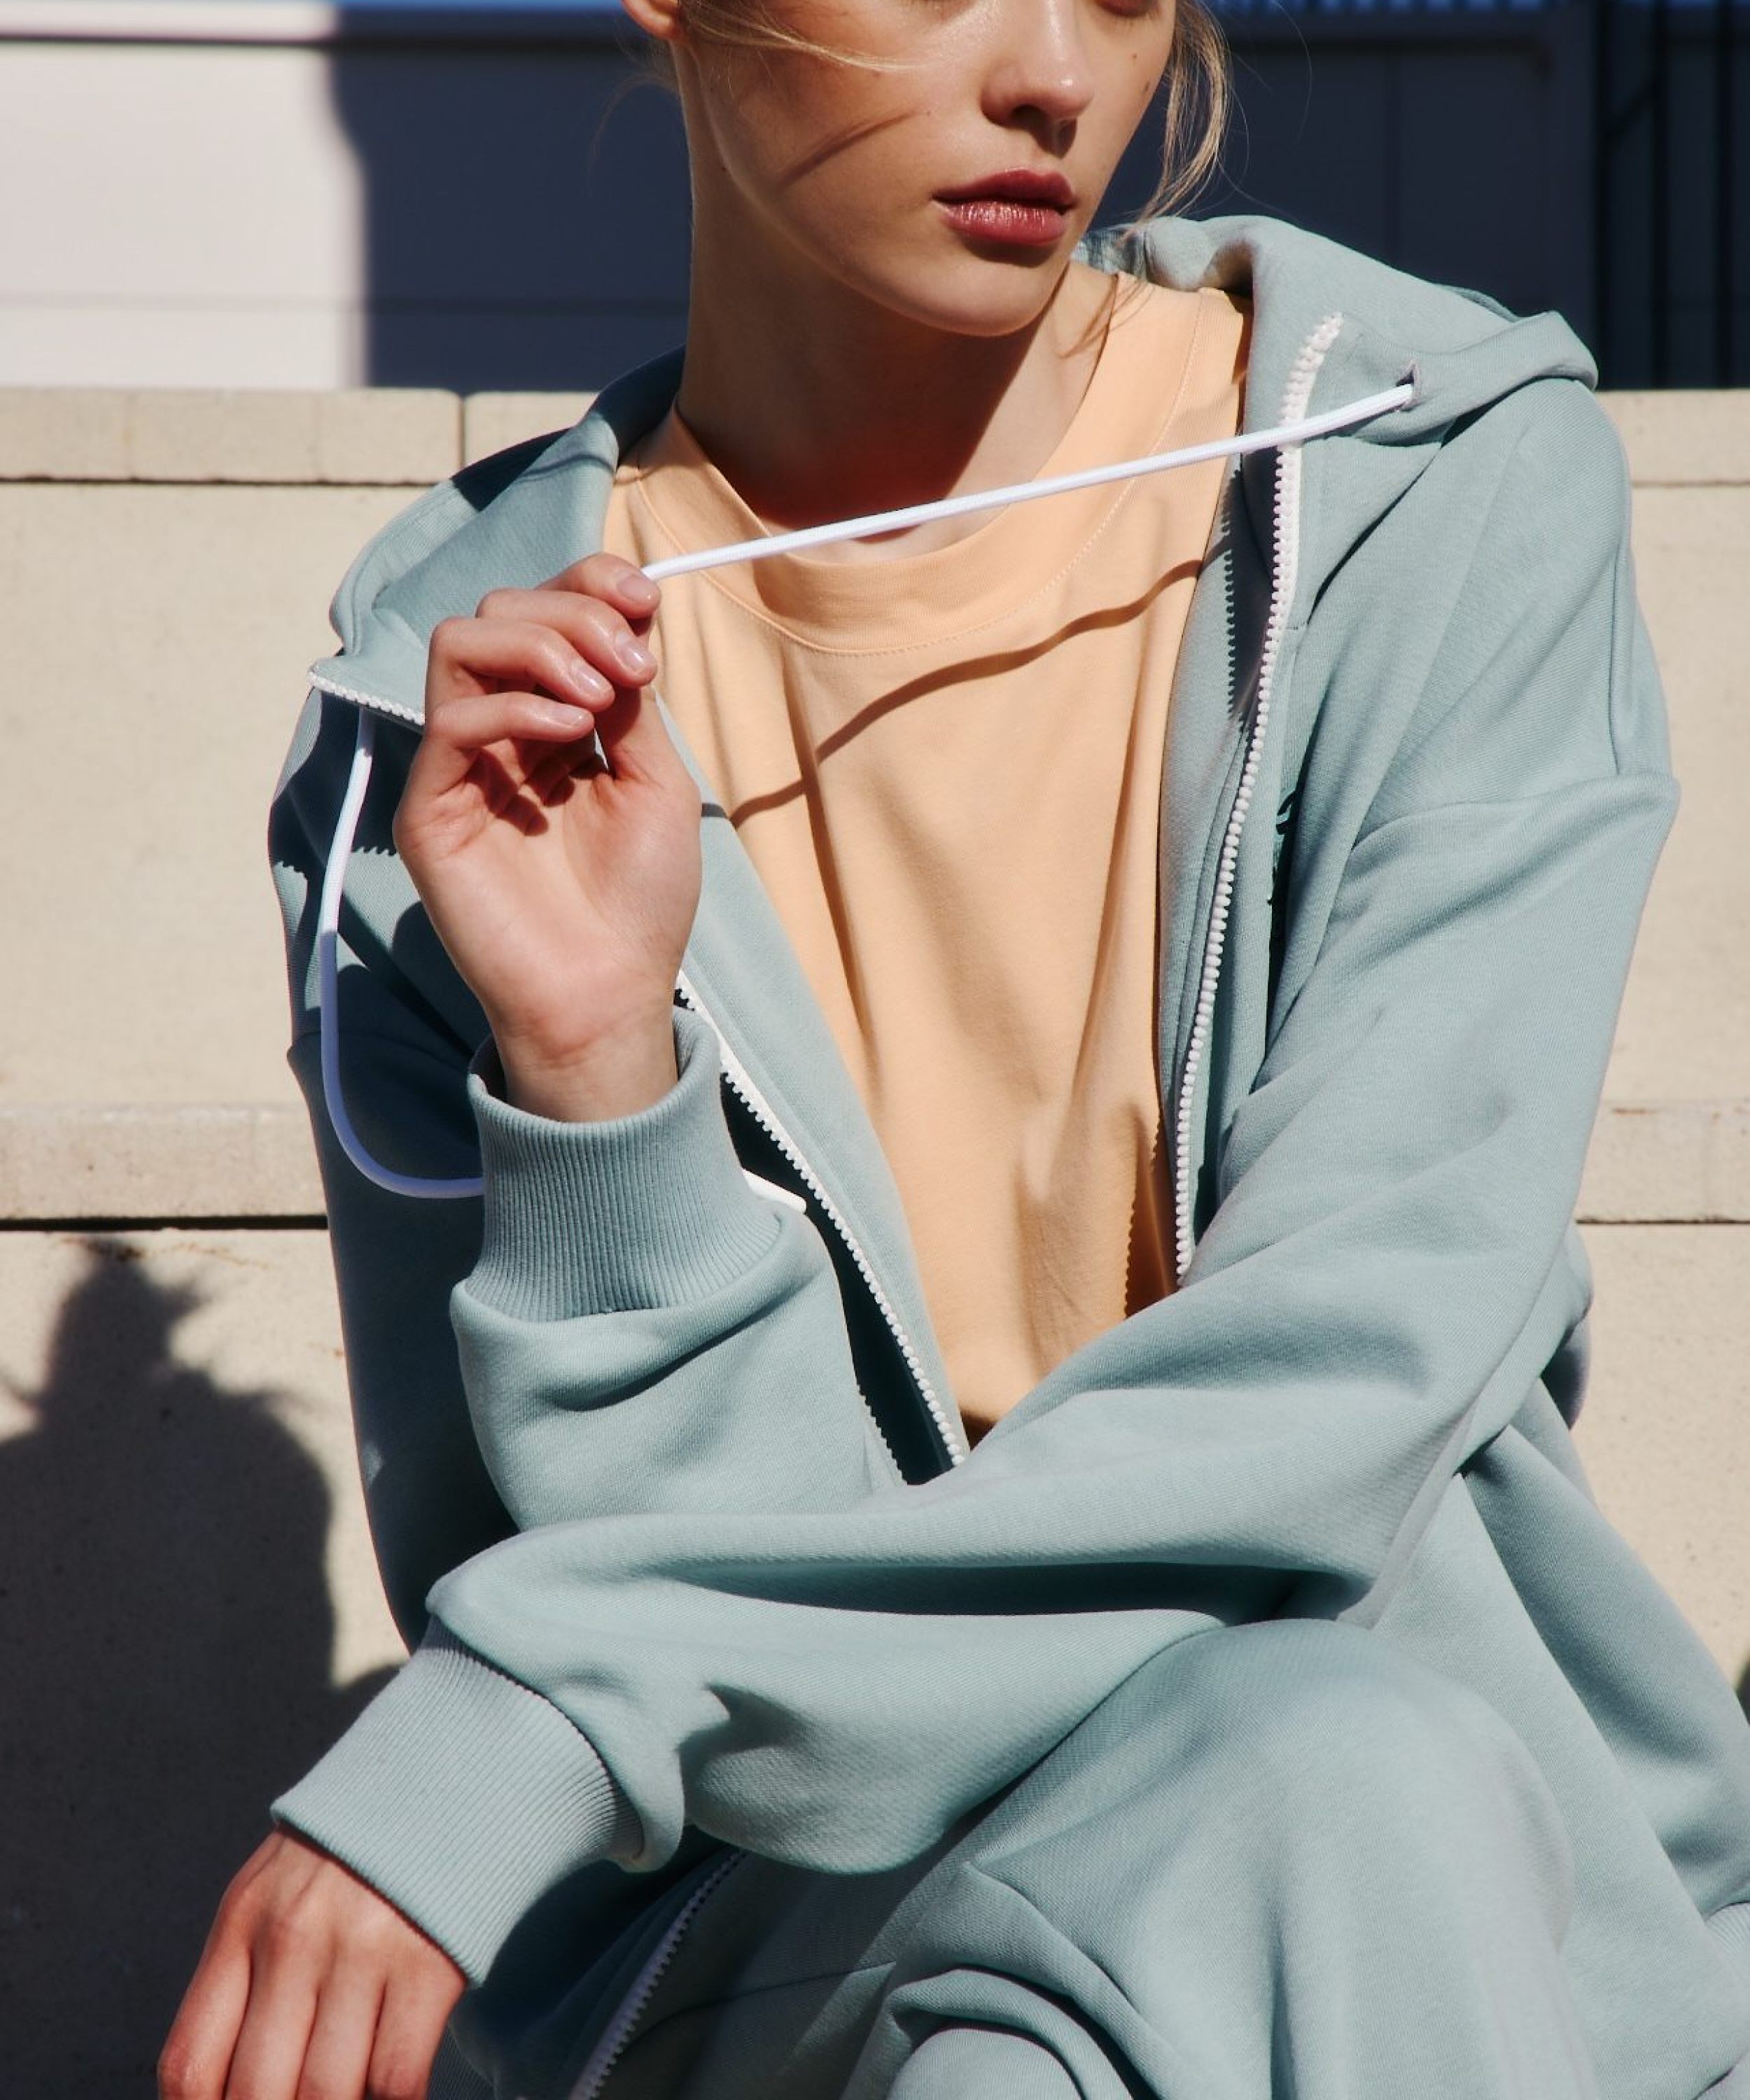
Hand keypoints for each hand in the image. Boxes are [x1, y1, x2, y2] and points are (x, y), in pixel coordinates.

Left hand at [159, 1829, 464, 2099]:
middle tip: (296, 2098)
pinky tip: (391, 2089)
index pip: (190, 2065)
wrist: (441, 1775)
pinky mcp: (427, 1965)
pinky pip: (396, 2078)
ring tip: (345, 2088)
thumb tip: (223, 2089)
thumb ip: (242, 1980)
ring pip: (327, 2095)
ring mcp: (362, 1951)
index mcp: (242, 1922)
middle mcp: (294, 1938)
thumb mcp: (271, 1893)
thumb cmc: (347, 1854)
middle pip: (256, 2092)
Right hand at [394, 553, 702, 1120]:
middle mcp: (501, 732)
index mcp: (555, 720)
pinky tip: (573, 735)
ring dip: (540, 645)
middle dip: (575, 616)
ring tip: (598, 699)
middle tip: (630, 670)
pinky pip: (451, 718)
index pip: (547, 612)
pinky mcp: (431, 809)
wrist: (609, 994)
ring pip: (460, 641)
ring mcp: (460, 767)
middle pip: (501, 611)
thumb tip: (625, 618)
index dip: (590, 584)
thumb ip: (632, 700)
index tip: (646, 602)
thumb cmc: (639, 901)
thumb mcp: (656, 780)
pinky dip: (516, 704)